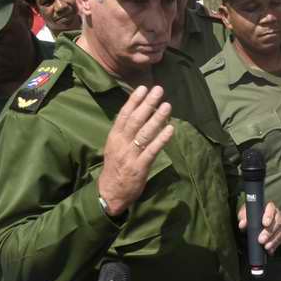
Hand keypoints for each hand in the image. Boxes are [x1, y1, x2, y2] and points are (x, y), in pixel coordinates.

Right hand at [97, 85, 174, 215]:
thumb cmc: (115, 167)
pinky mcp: (140, 167)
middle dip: (147, 104)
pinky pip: (152, 150)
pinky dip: (161, 139)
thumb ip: (123, 131)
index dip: (133, 101)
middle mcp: (121, 144)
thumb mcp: (114, 146)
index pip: (124, 115)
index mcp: (114, 137)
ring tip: (167, 105)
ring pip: (145, 133)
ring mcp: (131, 155)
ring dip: (157, 118)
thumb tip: (135, 112)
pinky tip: (170, 129)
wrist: (110, 192)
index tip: (143, 88)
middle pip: (135, 120)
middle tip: (158, 90)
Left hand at [237, 201, 280, 253]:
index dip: (269, 216)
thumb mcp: (245, 214)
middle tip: (261, 240)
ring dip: (273, 240)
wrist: (254, 220)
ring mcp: (280, 225)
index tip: (264, 224)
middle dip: (269, 232)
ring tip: (265, 247)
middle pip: (277, 223)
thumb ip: (243, 218)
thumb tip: (242, 224)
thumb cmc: (250, 215)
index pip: (271, 209)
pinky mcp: (280, 233)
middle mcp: (277, 215)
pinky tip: (269, 250)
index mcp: (269, 207)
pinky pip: (280, 240)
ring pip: (279, 232)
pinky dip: (274, 246)